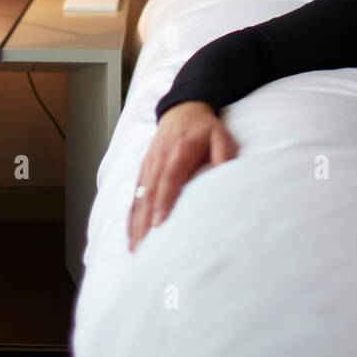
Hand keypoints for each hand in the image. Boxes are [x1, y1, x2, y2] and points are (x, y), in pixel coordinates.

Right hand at [128, 101, 238, 251]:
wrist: (183, 107)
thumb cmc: (203, 126)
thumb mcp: (220, 134)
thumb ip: (223, 153)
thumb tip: (226, 173)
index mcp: (178, 152)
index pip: (168, 181)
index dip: (162, 204)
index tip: (158, 226)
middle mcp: (159, 160)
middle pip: (149, 194)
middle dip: (145, 223)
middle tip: (143, 249)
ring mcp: (149, 164)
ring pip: (139, 197)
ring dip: (136, 223)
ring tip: (135, 248)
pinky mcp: (144, 168)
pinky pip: (135, 193)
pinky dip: (132, 214)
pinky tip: (131, 234)